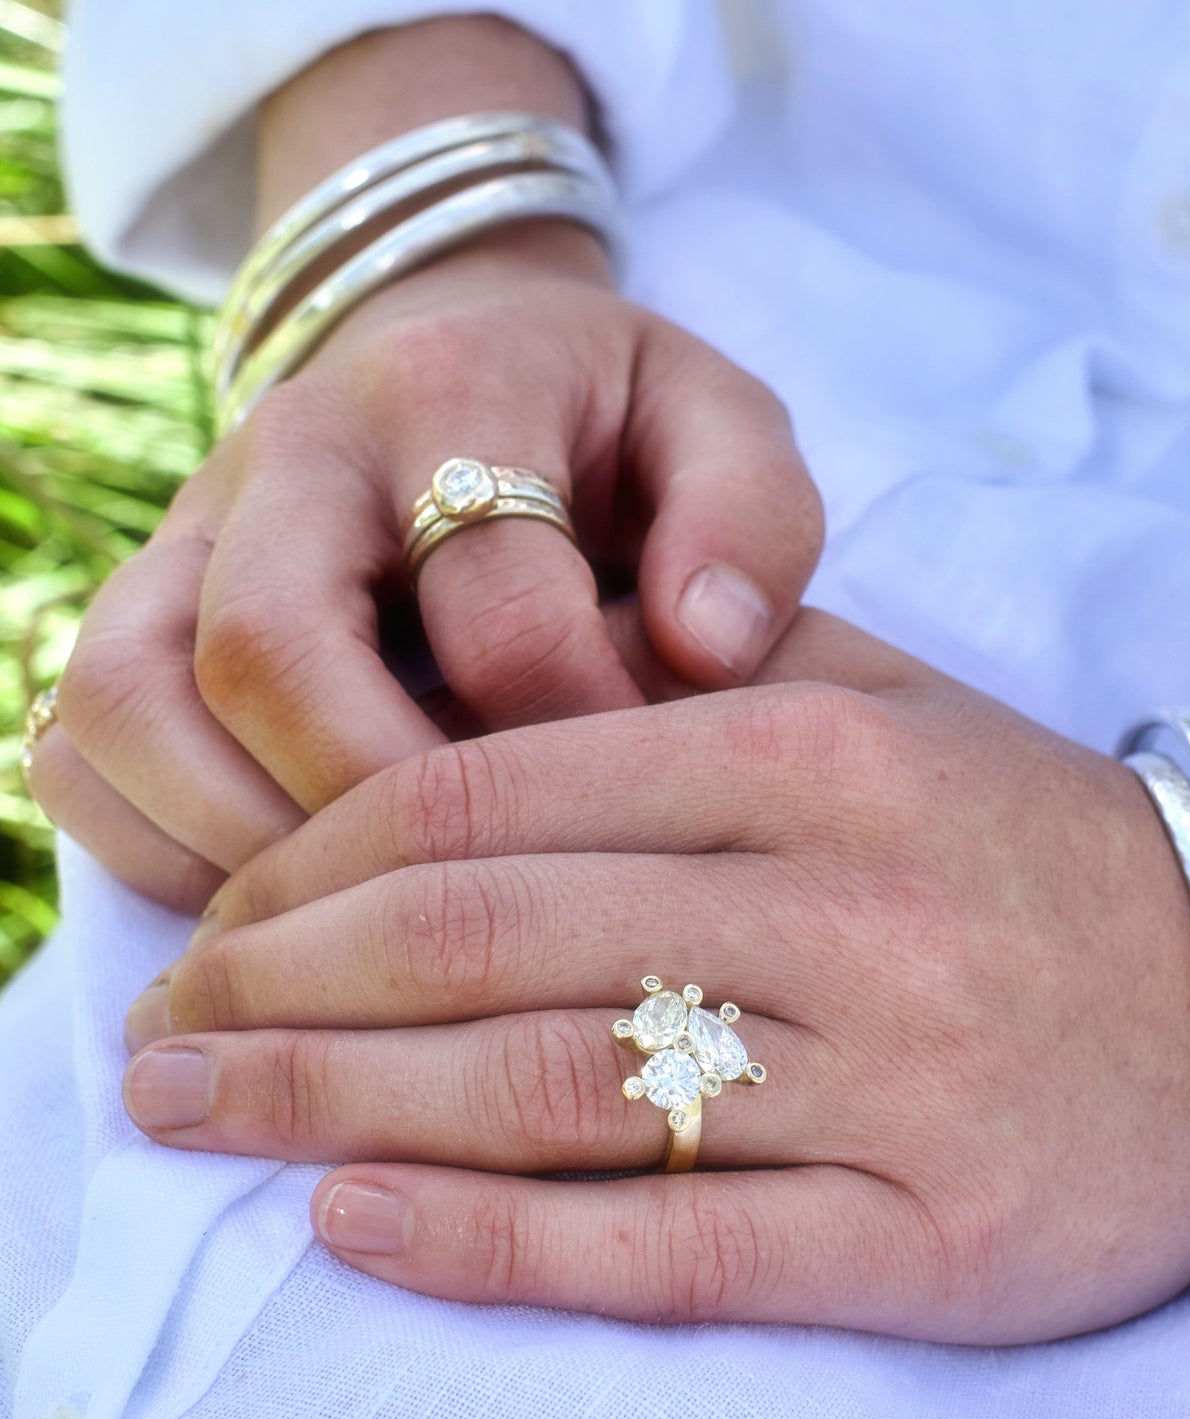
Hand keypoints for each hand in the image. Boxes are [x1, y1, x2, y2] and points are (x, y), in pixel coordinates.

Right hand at [26, 226, 821, 911]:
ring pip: (128, 701)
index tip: (634, 808)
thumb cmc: (612, 421)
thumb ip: (748, 516)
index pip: (494, 604)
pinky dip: (154, 846)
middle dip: (375, 810)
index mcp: (453, 394)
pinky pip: (78, 744)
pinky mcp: (142, 604)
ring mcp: (191, 532)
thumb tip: (708, 646)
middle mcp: (292, 454)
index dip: (569, 733)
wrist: (467, 353)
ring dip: (237, 844)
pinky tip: (280, 905)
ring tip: (362, 931)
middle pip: (266, 651)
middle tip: (474, 905)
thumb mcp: (717, 423)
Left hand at [117, 611, 1189, 1343]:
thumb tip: (481, 714)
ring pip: (549, 1088)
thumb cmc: (1027, 840)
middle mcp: (836, 902)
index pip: (494, 791)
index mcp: (810, 754)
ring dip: (336, 1108)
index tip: (221, 911)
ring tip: (196, 1116)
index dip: (318, 855)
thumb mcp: (882, 712)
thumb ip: (699, 695)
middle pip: (484, 933)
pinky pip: (664, 1244)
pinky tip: (354, 1223)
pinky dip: (491, 1242)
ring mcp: (883, 1077)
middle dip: (279, 984)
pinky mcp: (925, 1236)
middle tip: (156, 1030)